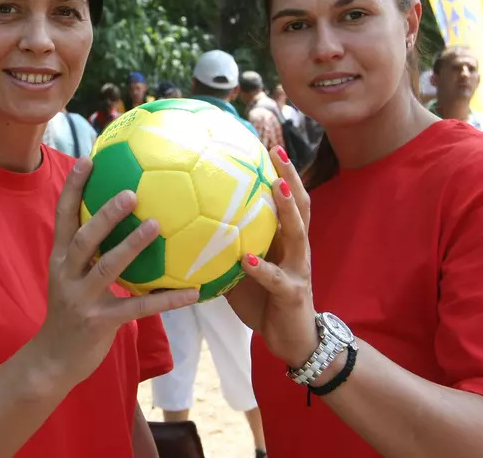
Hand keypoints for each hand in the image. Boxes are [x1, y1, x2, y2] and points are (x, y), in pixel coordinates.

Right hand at [30, 158, 198, 387]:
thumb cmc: (70, 313)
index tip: (87, 159)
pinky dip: (166, 300)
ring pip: (106, 267)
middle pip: (83, 238)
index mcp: (60, 259)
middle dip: (105, 214)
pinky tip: (192, 292)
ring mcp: (81, 299)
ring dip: (132, 245)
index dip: (73, 188)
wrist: (52, 360)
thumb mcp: (70, 278)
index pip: (63, 216)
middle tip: (131, 192)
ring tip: (157, 226)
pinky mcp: (99, 323)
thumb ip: (88, 253)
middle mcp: (66, 274)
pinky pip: (137, 308)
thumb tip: (116, 220)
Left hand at [225, 146, 319, 368]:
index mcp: (283, 239)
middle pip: (299, 204)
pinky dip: (261, 268)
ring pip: (297, 233)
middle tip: (277, 149)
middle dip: (290, 175)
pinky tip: (246, 258)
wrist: (291, 340)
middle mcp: (295, 247)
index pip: (284, 197)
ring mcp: (298, 268)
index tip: (264, 141)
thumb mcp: (240, 268)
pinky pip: (276, 278)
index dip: (278, 170)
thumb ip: (222, 246)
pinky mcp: (293, 293)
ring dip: (287, 208)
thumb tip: (182, 223)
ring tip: (275, 187)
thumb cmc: (263, 300)